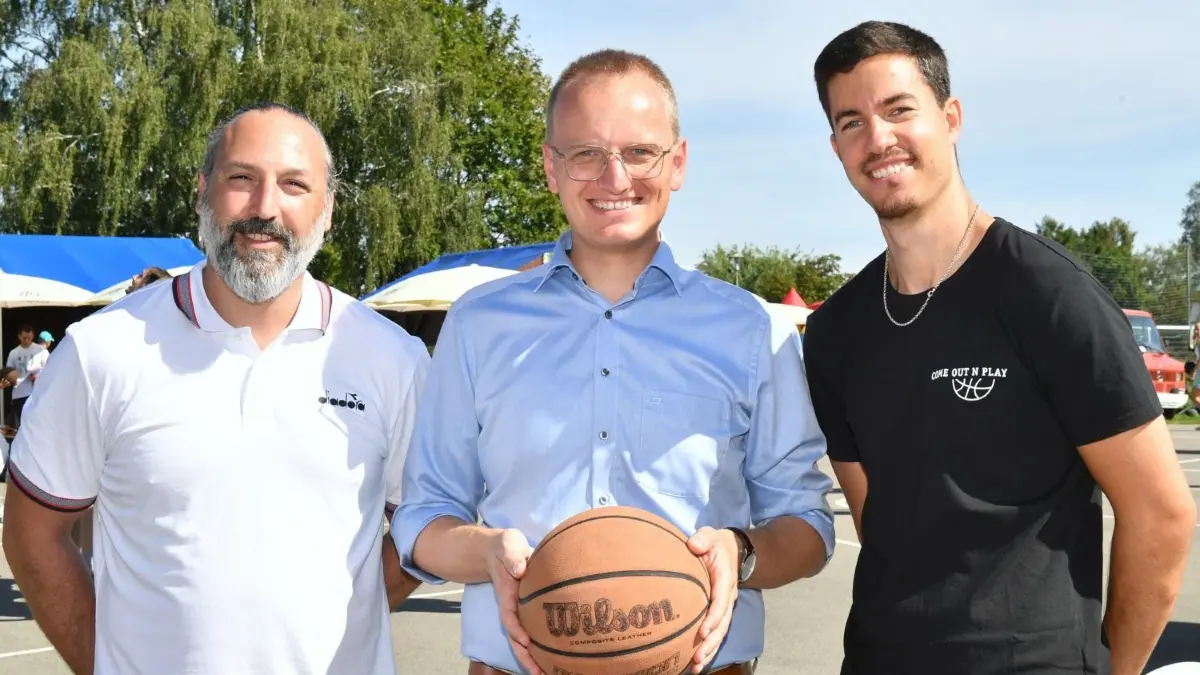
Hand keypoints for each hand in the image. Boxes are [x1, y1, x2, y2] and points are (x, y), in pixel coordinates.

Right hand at [485, 528, 541, 674]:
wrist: (497, 550)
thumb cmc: (504, 546)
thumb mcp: (507, 545)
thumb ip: (512, 556)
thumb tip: (519, 569)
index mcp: (506, 593)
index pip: (509, 615)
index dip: (515, 629)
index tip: (524, 641)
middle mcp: (511, 606)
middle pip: (515, 636)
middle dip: (525, 656)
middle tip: (539, 673)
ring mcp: (518, 610)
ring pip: (522, 639)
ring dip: (532, 657)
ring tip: (546, 674)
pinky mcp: (526, 609)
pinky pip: (531, 631)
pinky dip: (538, 646)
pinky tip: (551, 658)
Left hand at [686, 527, 740, 673]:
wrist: (732, 551)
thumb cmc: (716, 544)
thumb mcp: (710, 536)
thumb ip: (703, 539)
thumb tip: (693, 545)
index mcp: (725, 580)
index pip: (721, 602)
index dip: (713, 618)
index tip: (703, 631)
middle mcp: (727, 597)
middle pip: (722, 625)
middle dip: (711, 643)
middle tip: (697, 658)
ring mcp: (724, 606)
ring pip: (720, 633)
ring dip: (709, 650)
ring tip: (696, 667)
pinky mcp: (719, 612)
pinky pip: (715, 632)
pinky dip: (708, 647)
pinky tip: (696, 661)